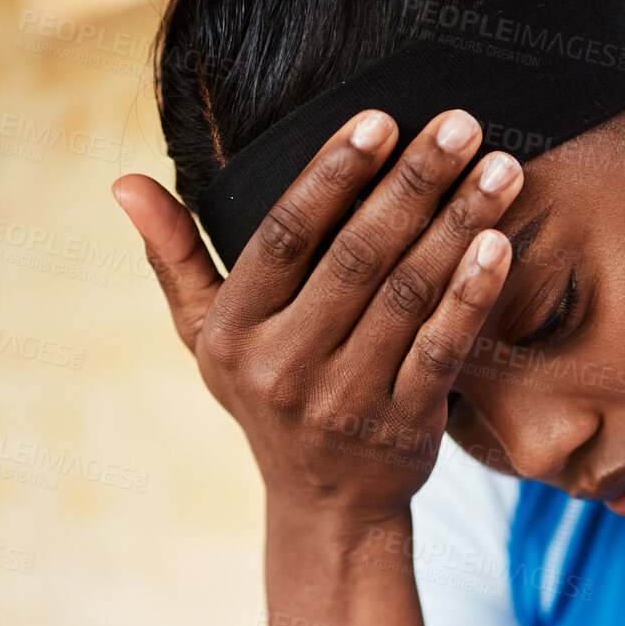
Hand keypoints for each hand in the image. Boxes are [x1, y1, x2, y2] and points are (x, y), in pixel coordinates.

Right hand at [112, 109, 522, 524]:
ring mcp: (347, 400)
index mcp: (234, 333)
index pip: (286, 239)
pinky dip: (472, 296)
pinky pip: (442, 350)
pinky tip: (499, 244)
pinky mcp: (403, 425)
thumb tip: (123, 182)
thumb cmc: (266, 395)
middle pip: (356, 257)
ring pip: (408, 296)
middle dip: (413, 184)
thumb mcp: (208, 335)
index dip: (332, 176)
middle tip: (462, 125)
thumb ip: (175, 257)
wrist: (325, 505)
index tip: (379, 120)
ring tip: (501, 168)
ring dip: (458, 226)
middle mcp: (285, 367)